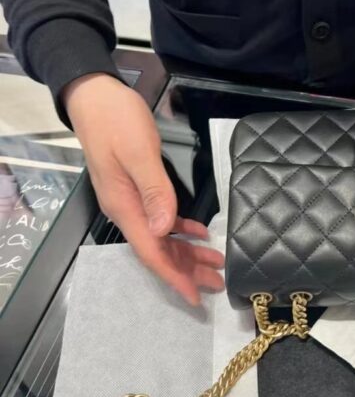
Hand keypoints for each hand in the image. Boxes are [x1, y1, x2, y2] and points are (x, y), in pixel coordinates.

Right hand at [63, 74, 223, 304]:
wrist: (94, 97)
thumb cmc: (117, 121)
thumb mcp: (138, 153)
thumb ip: (154, 191)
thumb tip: (164, 229)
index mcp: (124, 207)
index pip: (152, 252)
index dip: (174, 277)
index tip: (194, 299)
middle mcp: (125, 210)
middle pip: (159, 250)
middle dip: (186, 270)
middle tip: (218, 284)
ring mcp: (130, 199)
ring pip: (162, 237)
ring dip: (187, 252)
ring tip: (215, 264)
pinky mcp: (137, 187)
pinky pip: (161, 218)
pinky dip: (181, 229)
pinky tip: (199, 233)